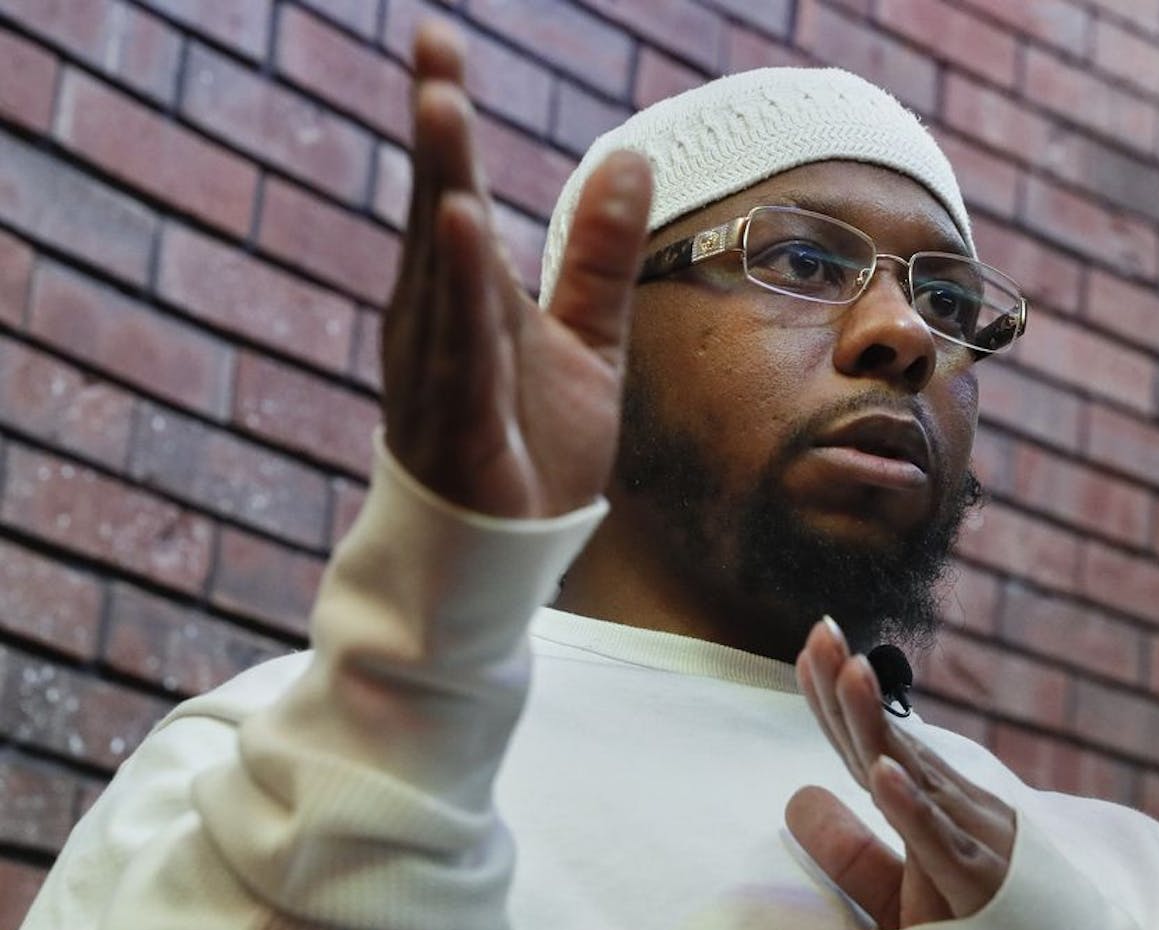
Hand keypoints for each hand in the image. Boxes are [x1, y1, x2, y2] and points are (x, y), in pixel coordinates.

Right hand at [382, 22, 651, 517]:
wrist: (509, 552)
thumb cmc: (530, 446)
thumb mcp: (587, 340)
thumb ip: (599, 256)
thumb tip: (630, 156)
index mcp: (465, 297)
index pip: (450, 191)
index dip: (445, 121)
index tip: (438, 41)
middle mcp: (437, 321)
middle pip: (435, 209)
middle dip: (435, 128)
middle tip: (432, 43)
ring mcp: (437, 369)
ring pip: (439, 264)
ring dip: (439, 181)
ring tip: (440, 102)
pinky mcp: (453, 419)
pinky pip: (458, 342)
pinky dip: (456, 282)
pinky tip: (456, 220)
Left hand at [787, 618, 1015, 929]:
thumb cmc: (974, 927)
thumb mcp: (898, 891)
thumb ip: (850, 852)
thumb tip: (796, 800)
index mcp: (930, 805)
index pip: (873, 744)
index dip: (837, 700)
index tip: (812, 650)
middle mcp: (952, 809)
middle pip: (887, 743)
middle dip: (851, 688)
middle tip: (823, 631)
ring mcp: (969, 840)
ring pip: (914, 776)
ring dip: (876, 724)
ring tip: (848, 672)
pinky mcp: (979, 884)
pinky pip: (939, 842)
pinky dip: (912, 807)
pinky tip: (883, 772)